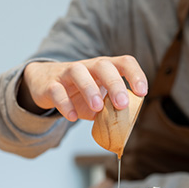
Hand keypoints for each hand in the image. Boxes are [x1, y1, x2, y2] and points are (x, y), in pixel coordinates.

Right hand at [19, 56, 147, 120]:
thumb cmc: (82, 93)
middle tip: (122, 104)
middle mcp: (88, 66)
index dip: (136, 75)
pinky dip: (65, 104)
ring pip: (78, 72)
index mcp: (105, 68)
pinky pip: (57, 91)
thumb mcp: (101, 99)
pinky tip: (73, 117)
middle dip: (115, 84)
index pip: (124, 63)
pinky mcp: (50, 85)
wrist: (46, 84)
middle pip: (103, 66)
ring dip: (90, 90)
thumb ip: (113, 108)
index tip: (142, 92)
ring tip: (98, 108)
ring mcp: (67, 73)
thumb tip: (127, 125)